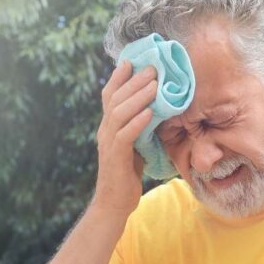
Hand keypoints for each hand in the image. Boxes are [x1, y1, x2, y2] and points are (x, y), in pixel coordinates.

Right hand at [92, 60, 157, 214]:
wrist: (115, 203)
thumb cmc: (128, 174)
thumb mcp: (136, 145)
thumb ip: (140, 128)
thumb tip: (157, 111)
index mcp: (109, 126)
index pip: (110, 96)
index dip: (119, 77)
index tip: (131, 60)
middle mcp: (105, 130)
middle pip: (116, 98)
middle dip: (134, 81)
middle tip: (152, 67)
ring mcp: (108, 143)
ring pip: (119, 113)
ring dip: (138, 96)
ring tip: (154, 84)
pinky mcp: (115, 157)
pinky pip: (125, 135)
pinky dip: (137, 122)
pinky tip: (149, 113)